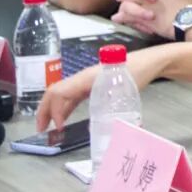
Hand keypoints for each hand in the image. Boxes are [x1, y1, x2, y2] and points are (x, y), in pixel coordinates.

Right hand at [36, 43, 173, 131]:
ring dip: (54, 109)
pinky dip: (66, 106)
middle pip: (56, 92)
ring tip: (49, 127)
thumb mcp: (122, 92)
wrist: (150, 62)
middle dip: (45, 110)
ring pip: (63, 93)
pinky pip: (74, 95)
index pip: (59, 92)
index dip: (54, 111)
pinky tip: (66, 117)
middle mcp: (83, 77)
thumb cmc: (138, 72)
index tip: (58, 128)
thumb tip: (96, 129)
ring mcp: (88, 80)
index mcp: (86, 77)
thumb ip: (109, 109)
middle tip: (41, 129)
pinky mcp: (94, 83)